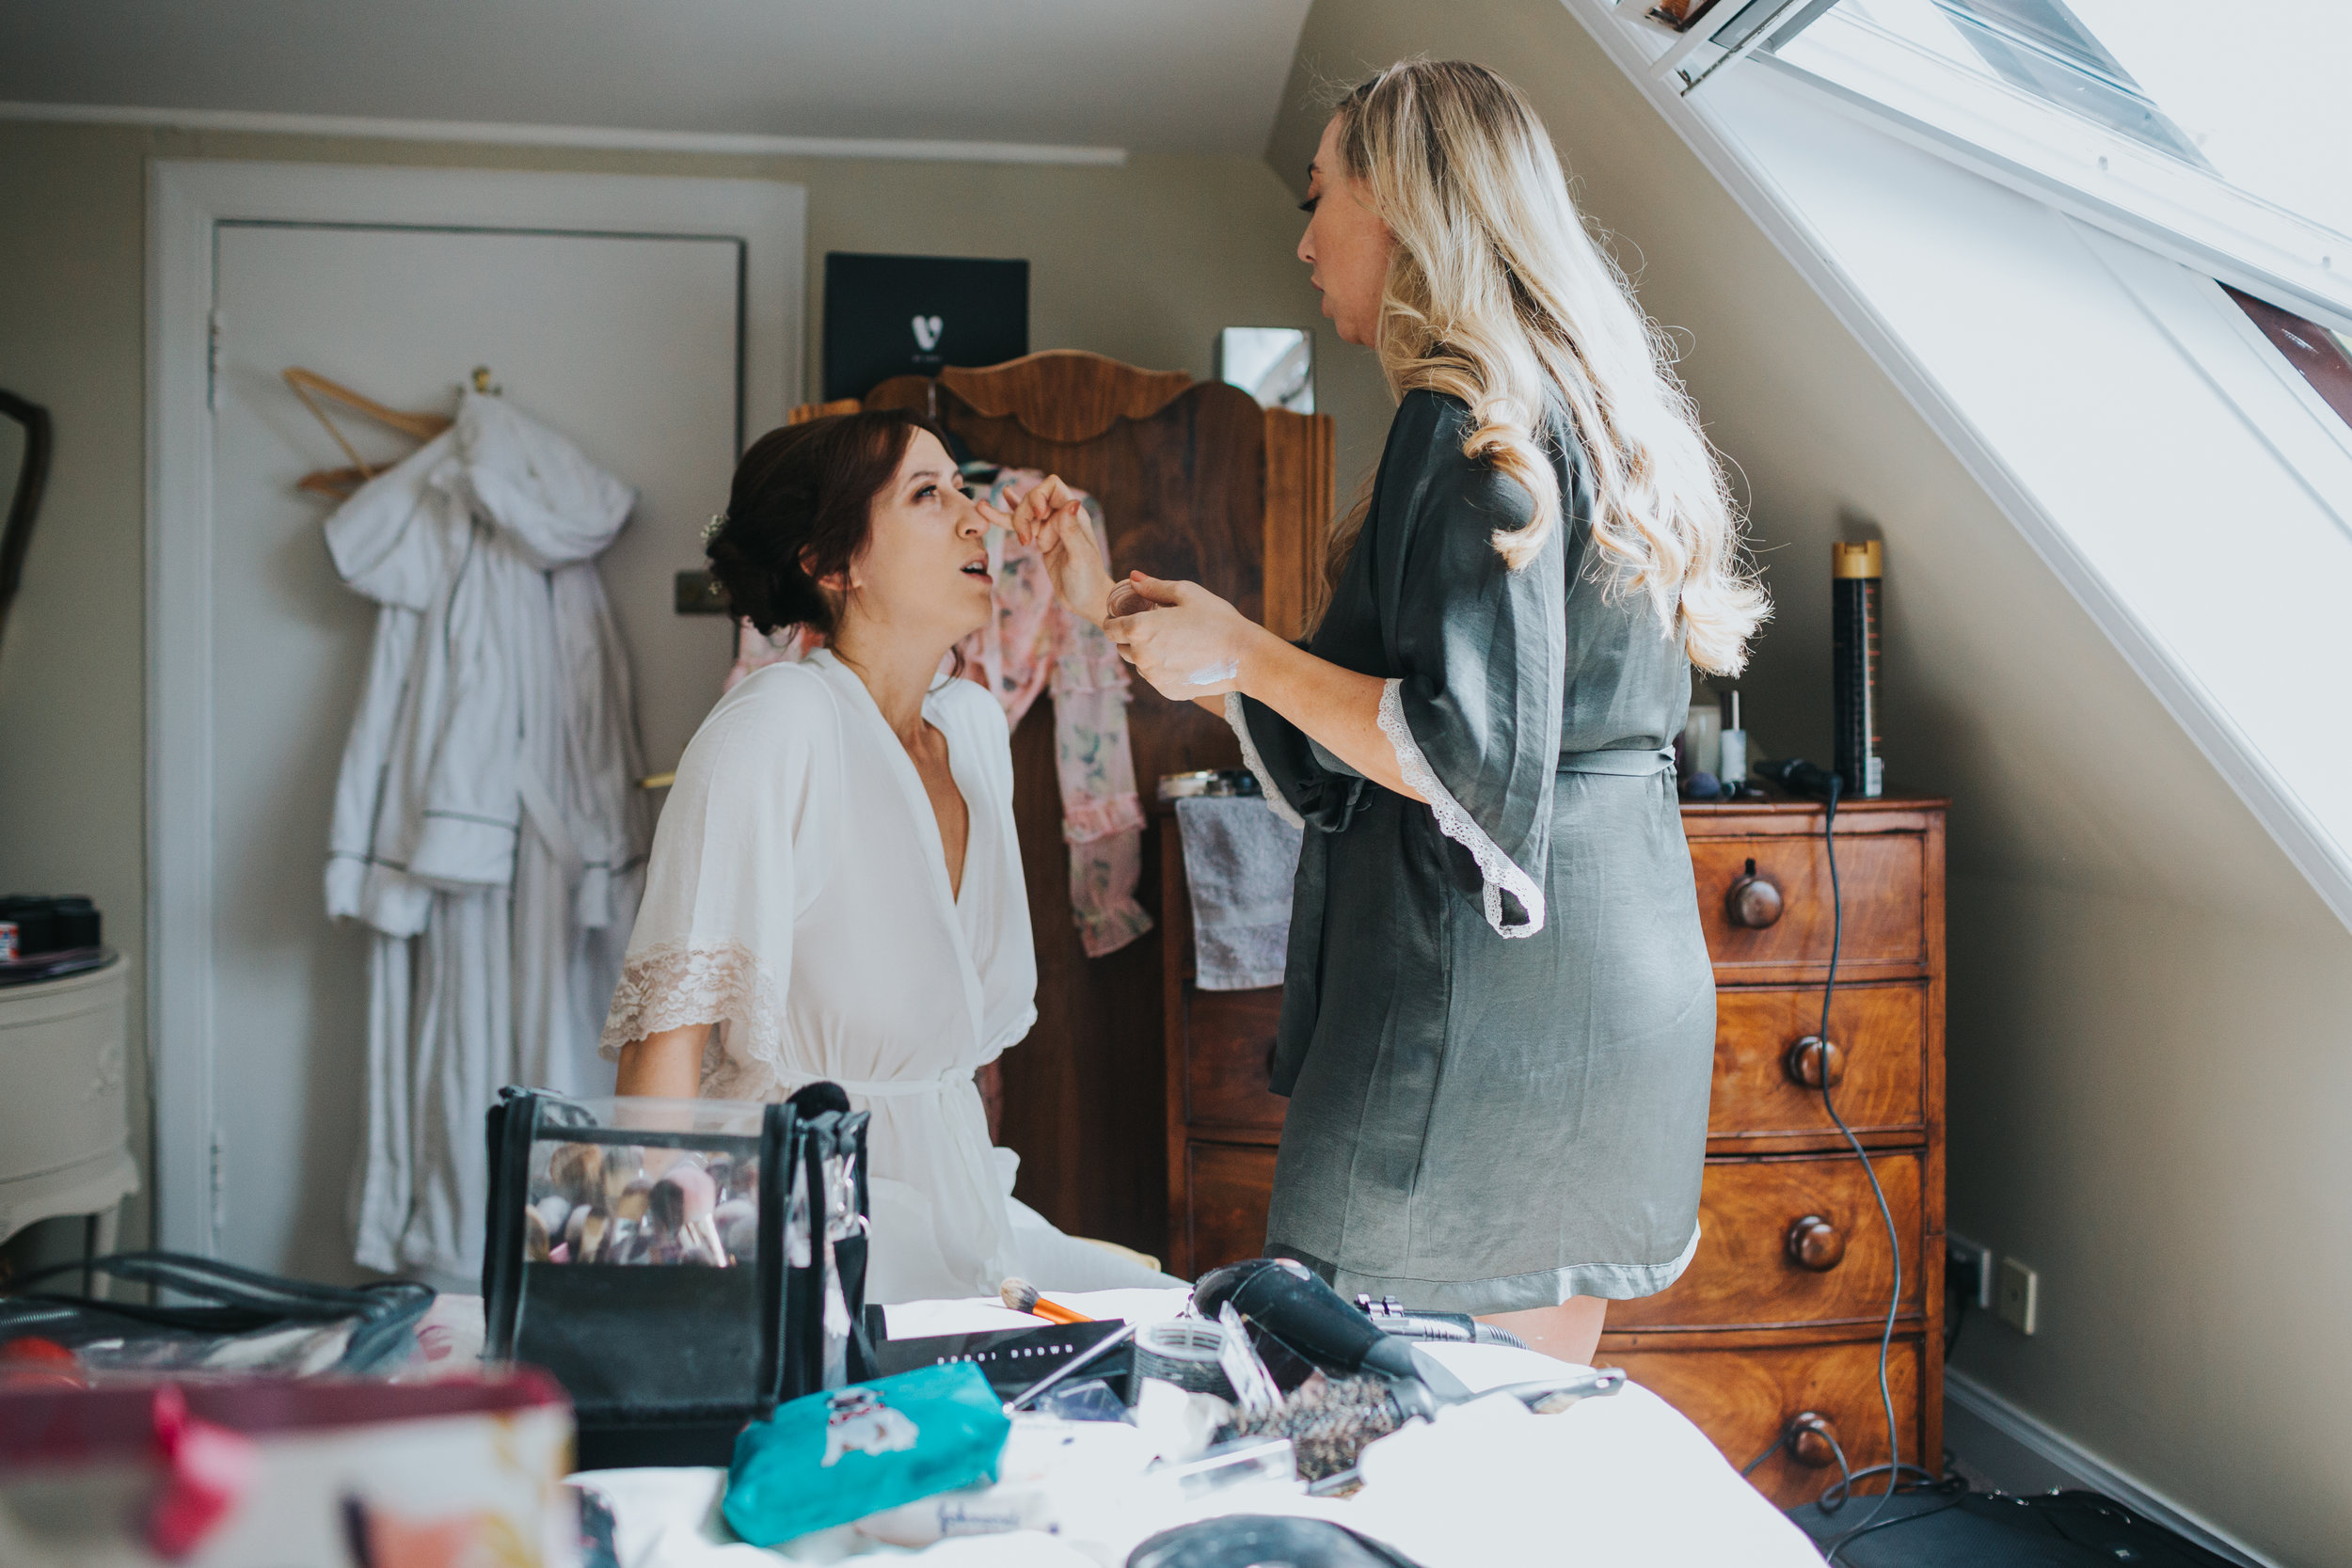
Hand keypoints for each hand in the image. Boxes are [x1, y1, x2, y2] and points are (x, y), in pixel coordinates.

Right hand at [998, 474, 1112, 625]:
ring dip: (1008, 514)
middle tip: (1024, 541)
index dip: (1039, 494)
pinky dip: (1006, 514)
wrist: (1086, 601)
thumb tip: (1072, 503)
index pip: (1052, 486)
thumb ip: (1072, 531)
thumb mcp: (1080, 557)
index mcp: (1074, 514)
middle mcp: (1061, 516)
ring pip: (1024, 511)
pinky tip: (996, 502)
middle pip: (1033, 498)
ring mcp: (1050, 527)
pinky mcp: (1041, 539)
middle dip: (1022, 514)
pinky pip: (1022, 524)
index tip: (1037, 515)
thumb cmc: (1088, 580)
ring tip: (982, 508)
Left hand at [1105, 574, 1264, 699]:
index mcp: (1139, 629)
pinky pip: (1156, 678)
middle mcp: (1141, 657)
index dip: (1115, 620)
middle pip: (1122, 648)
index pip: (1110, 629)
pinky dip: (1163, 669)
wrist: (1243, 656)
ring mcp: (1153, 678)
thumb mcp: (1186, 593)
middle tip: (1154, 628)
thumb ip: (1153, 586)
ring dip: (1147, 654)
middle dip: (1131, 637)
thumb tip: (1132, 578)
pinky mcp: (1167, 691)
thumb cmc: (1216, 619)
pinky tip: (1184, 659)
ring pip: (1139, 664)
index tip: (1126, 616)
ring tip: (1173, 642)